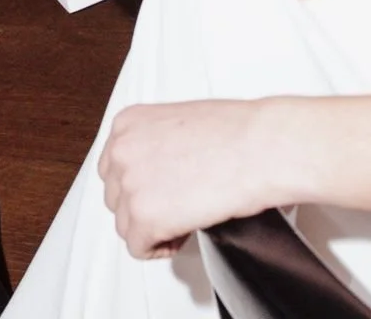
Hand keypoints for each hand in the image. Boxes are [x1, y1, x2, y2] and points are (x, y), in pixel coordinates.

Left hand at [99, 100, 273, 259]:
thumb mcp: (178, 122)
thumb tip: (155, 168)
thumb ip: (154, 144)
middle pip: (116, 198)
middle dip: (145, 206)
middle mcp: (122, 150)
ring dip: (154, 227)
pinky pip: (139, 248)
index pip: (112, 168)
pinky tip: (186, 230)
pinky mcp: (144, 218)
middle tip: (178, 203)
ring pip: (126, 225)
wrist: (257, 147)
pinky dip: (162, 247)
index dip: (141, 184)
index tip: (163, 188)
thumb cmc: (233, 132)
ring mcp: (130, 184)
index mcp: (128, 124)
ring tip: (186, 214)